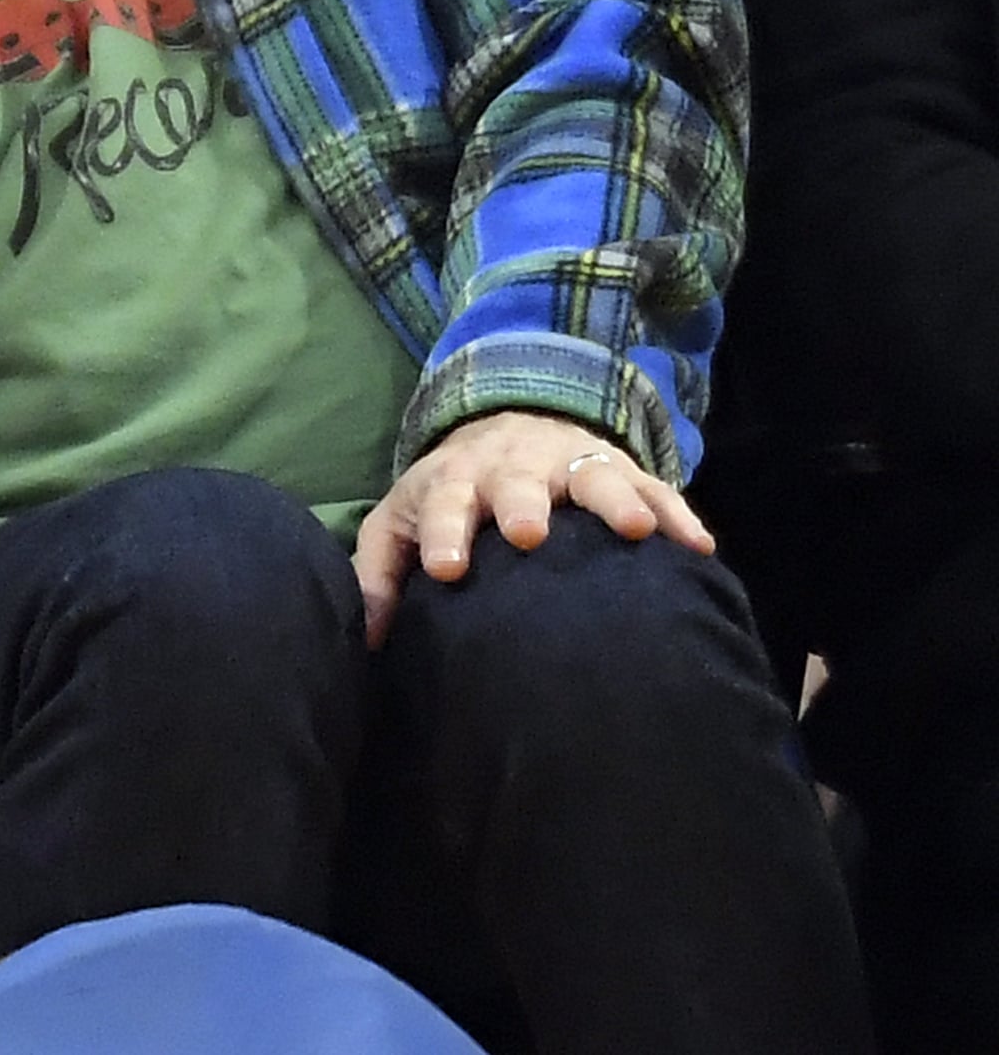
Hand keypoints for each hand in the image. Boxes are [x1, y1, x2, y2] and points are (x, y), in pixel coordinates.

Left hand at [353, 409, 713, 645]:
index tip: (447, 569)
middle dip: (521, 504)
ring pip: (592, 477)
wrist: (502, 424)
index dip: (444, 533)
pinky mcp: (619, 470)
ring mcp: (569, 465)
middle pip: (515, 482)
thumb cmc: (448, 494)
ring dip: (613, 500)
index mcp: (455, 482)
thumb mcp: (398, 522)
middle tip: (528, 534)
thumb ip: (381, 575)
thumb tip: (364, 638)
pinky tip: (699, 547)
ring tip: (636, 530)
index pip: (443, 504)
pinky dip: (676, 514)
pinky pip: (653, 489)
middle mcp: (512, 468)